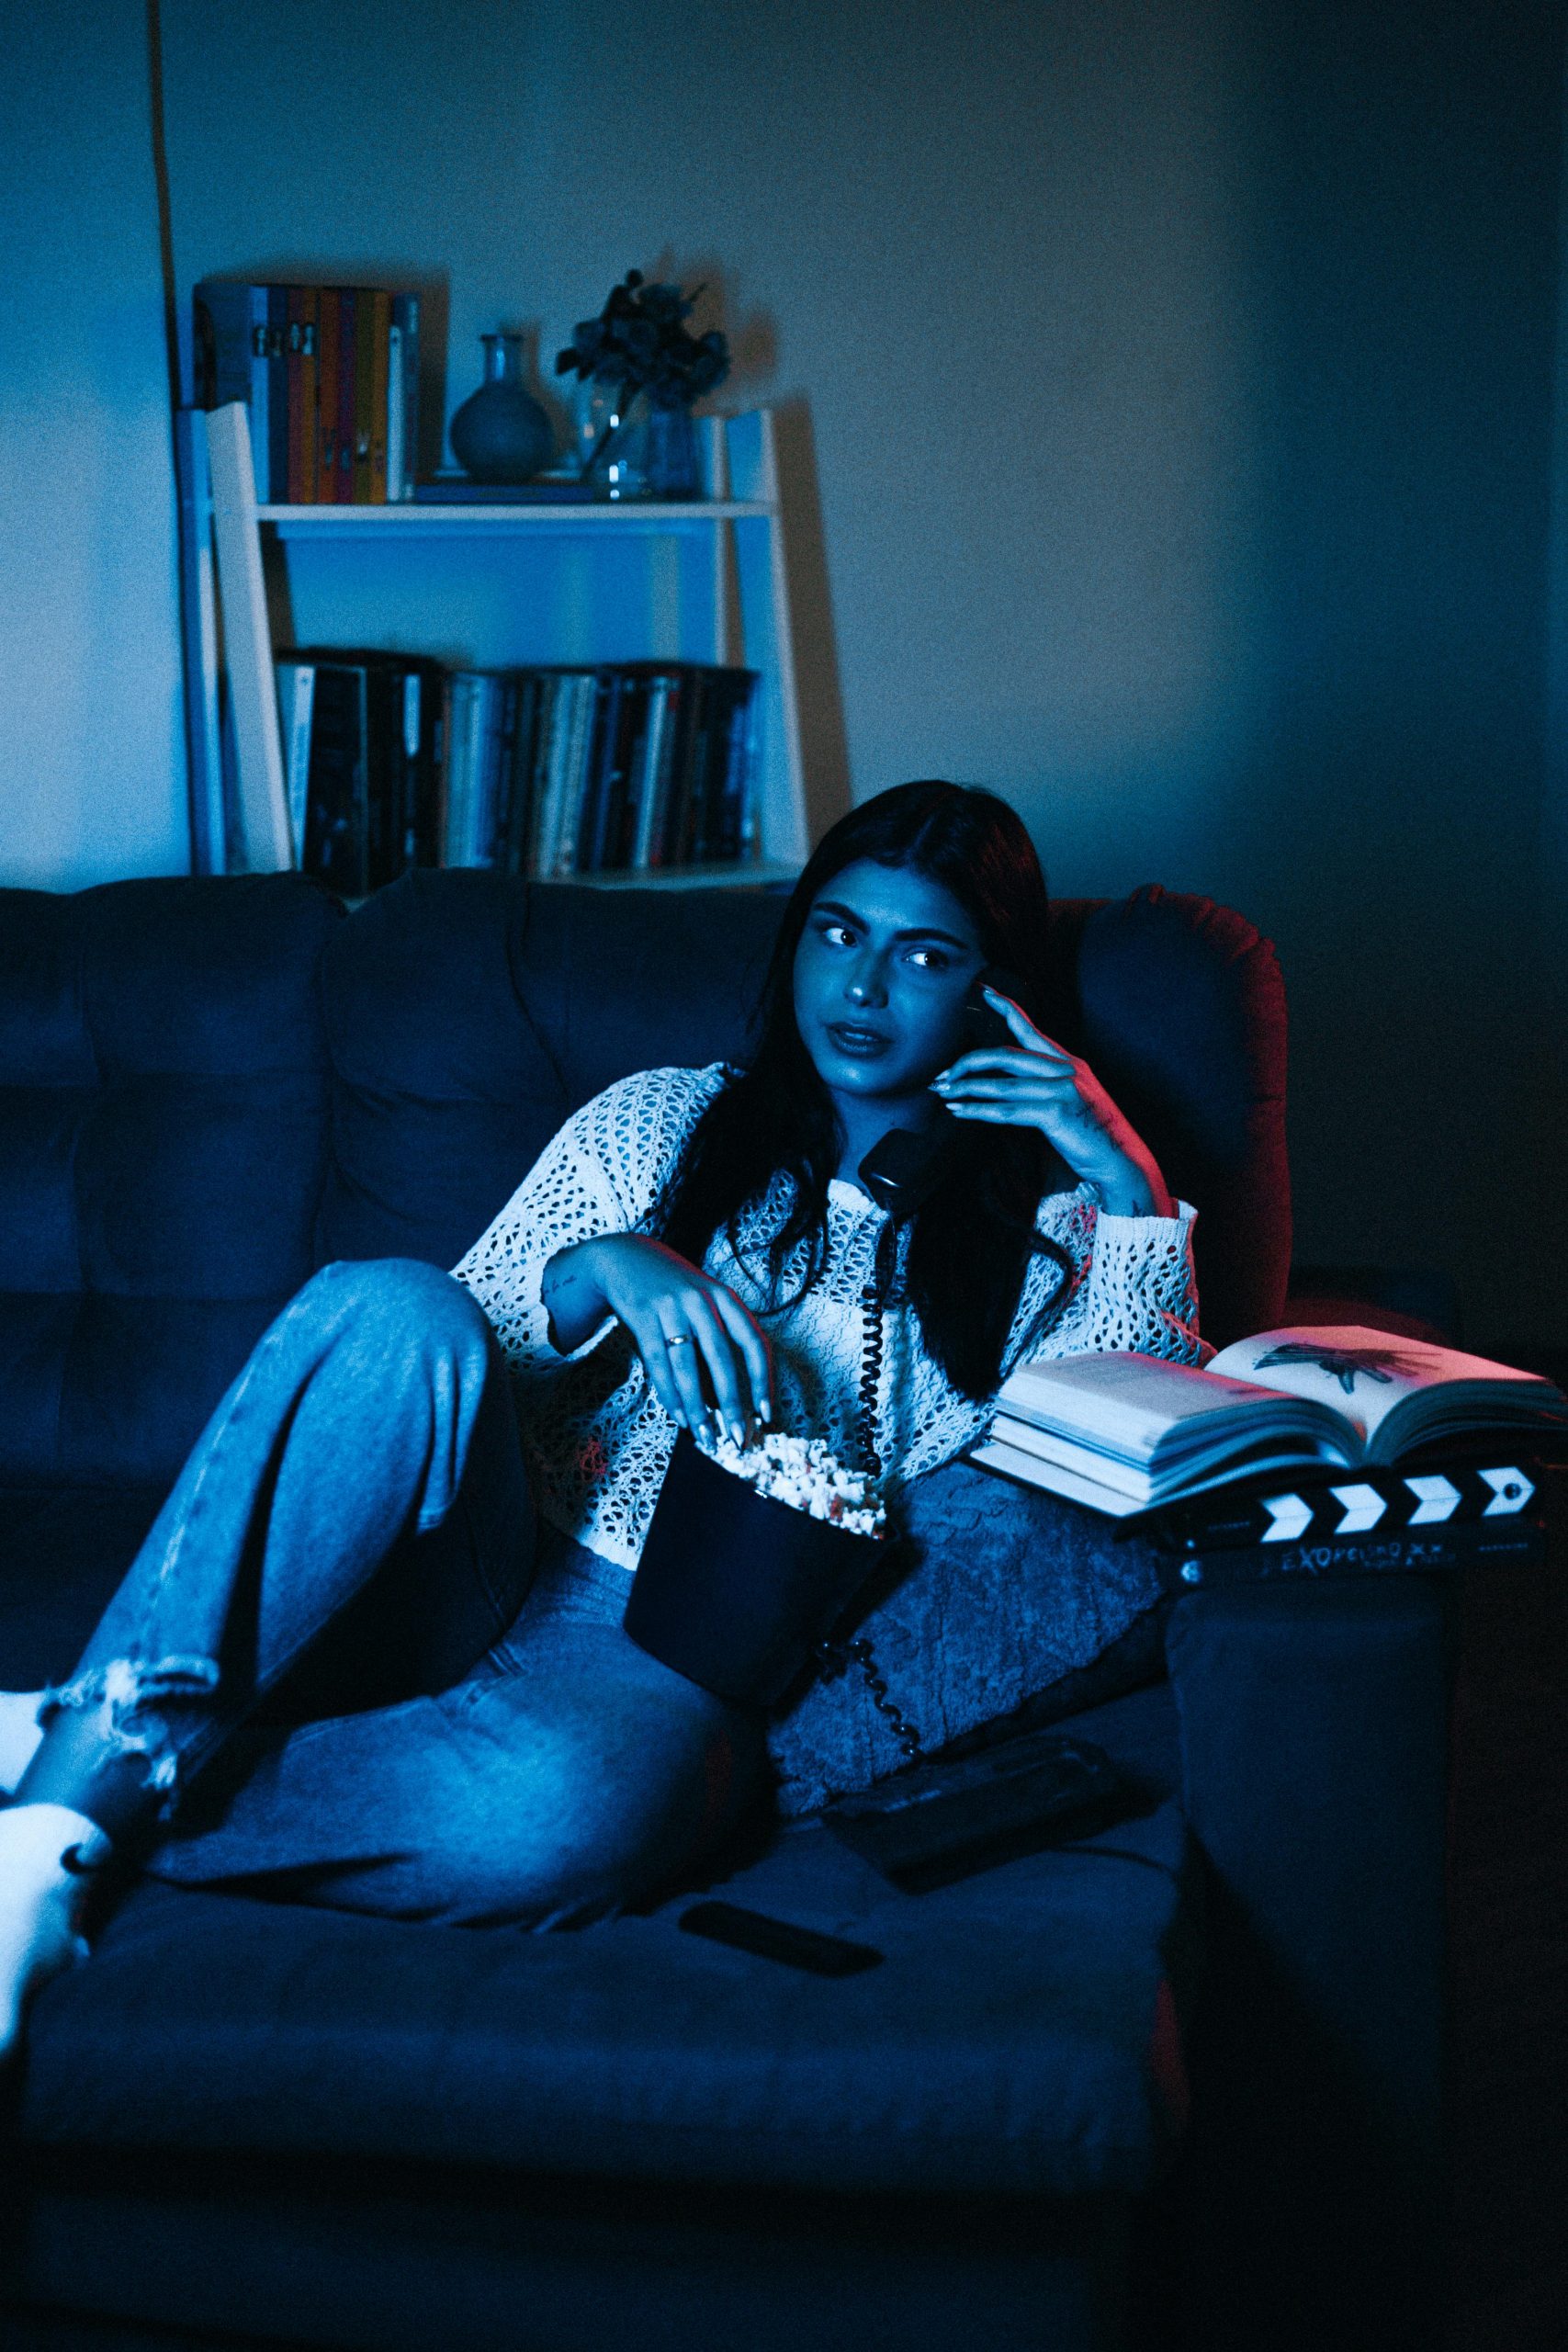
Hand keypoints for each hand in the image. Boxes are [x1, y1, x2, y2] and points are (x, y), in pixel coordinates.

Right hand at [542, 1234, 772, 1444]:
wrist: (626, 1257)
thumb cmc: (674, 1289)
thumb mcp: (705, 1301)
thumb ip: (720, 1336)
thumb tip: (730, 1396)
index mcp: (725, 1297)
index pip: (754, 1341)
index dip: (762, 1380)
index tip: (766, 1413)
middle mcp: (701, 1300)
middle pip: (721, 1358)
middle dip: (730, 1402)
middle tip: (736, 1437)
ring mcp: (670, 1307)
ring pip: (687, 1365)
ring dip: (697, 1405)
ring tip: (704, 1435)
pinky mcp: (642, 1315)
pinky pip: (658, 1362)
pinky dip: (669, 1392)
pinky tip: (679, 1414)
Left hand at [930, 987, 1173, 1217]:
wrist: (1122, 1160)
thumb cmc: (1095, 1134)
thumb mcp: (1075, 1098)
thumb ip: (1048, 1083)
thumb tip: (1007, 1083)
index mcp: (1068, 1062)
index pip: (1031, 1029)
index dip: (1006, 1008)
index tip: (984, 992)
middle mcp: (1065, 1070)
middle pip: (1004, 1056)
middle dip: (967, 1063)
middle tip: (942, 1075)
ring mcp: (1062, 1090)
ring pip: (1000, 1084)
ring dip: (965, 1088)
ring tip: (943, 1093)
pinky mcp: (1056, 1113)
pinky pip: (1007, 1110)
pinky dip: (978, 1110)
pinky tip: (959, 1111)